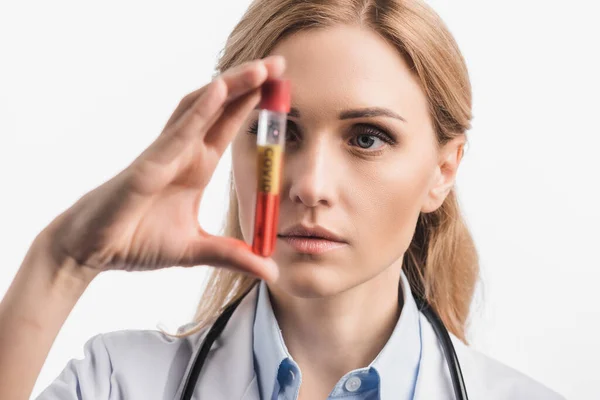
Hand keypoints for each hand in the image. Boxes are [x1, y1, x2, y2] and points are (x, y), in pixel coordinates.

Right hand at [44, 56, 283, 281]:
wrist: (94, 252)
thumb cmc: (136, 241)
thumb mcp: (197, 251)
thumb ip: (234, 256)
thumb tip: (271, 271)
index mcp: (198, 166)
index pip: (230, 125)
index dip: (254, 104)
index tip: (282, 87)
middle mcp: (184, 152)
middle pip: (220, 107)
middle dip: (249, 83)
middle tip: (281, 63)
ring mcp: (166, 154)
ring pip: (200, 108)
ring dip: (230, 86)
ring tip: (260, 68)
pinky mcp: (148, 166)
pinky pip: (177, 133)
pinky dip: (199, 111)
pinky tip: (220, 91)